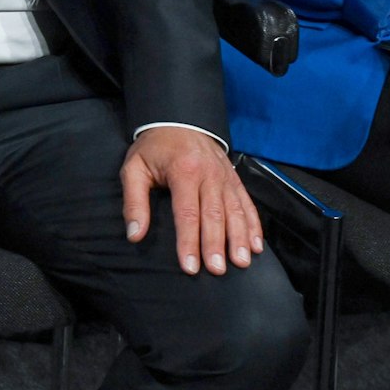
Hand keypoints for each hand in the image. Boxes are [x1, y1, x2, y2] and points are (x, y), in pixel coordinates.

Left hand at [121, 128, 260, 276]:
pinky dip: (253, 225)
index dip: (188, 242)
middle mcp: (208, 174)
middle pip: (214, 214)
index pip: (186, 213)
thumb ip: (134, 202)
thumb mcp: (134, 168)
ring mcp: (225, 176)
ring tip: (241, 262)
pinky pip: (247, 203)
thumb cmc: (154, 148)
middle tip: (217, 270)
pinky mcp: (234, 179)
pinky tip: (256, 245)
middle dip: (216, 244)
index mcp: (183, 171)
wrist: (179, 119)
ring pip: (235, 210)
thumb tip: (135, 234)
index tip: (190, 266)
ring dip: (239, 238)